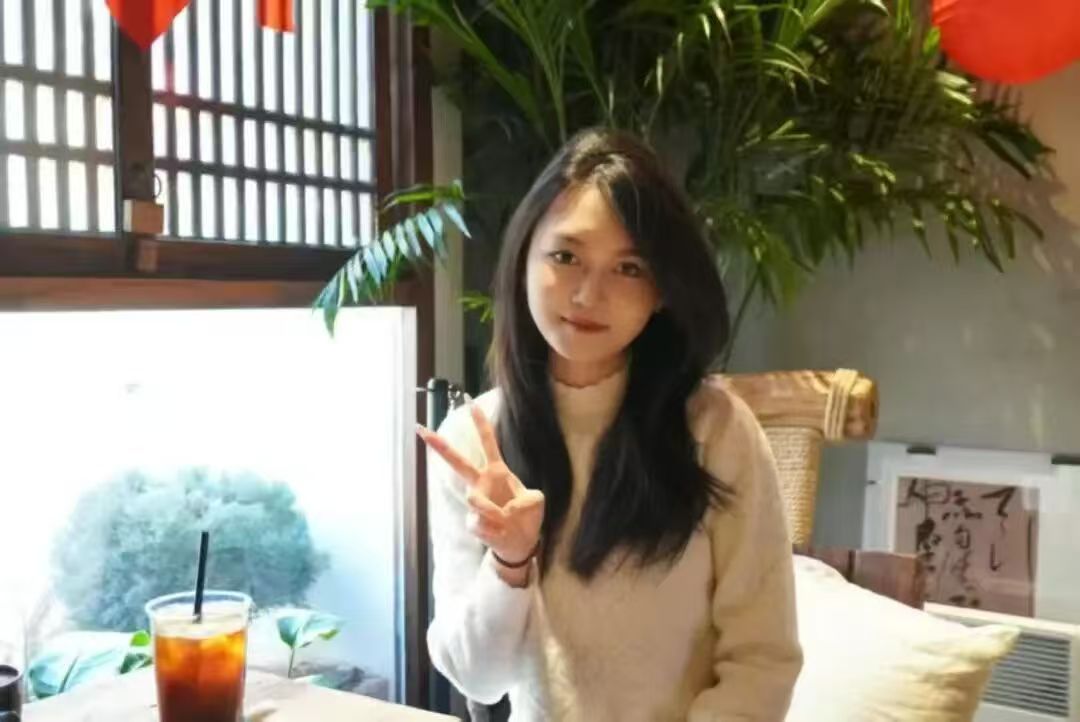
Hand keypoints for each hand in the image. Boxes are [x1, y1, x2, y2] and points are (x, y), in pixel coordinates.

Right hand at [417, 405, 544, 565]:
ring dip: (496, 513)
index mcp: (498, 471)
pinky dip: (497, 529)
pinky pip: (481, 523)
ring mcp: (475, 503)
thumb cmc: (527, 516)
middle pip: (458, 462)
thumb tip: (500, 511)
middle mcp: (482, 484)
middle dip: (439, 446)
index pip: (488, 442)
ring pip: (475, 500)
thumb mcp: (535, 501)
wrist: (520, 542)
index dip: (480, 423)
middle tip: (421, 429)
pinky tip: (500, 532)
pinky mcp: (472, 522)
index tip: (469, 402)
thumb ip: (523, 501)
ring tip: (506, 522)